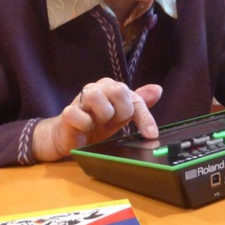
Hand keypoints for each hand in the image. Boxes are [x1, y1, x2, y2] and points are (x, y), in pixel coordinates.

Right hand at [32, 78, 161, 161]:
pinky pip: (78, 114)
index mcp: (113, 88)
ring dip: (102, 115)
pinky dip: (85, 124)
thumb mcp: (121, 116)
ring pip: (96, 96)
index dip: (145, 117)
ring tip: (98, 123)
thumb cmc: (96, 124)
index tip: (151, 134)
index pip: (135, 97)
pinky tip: (85, 128)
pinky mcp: (67, 112)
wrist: (68, 136)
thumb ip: (138, 104)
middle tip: (114, 122)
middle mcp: (98, 88)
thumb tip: (158, 89)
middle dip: (122, 111)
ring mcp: (80, 98)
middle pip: (119, 89)